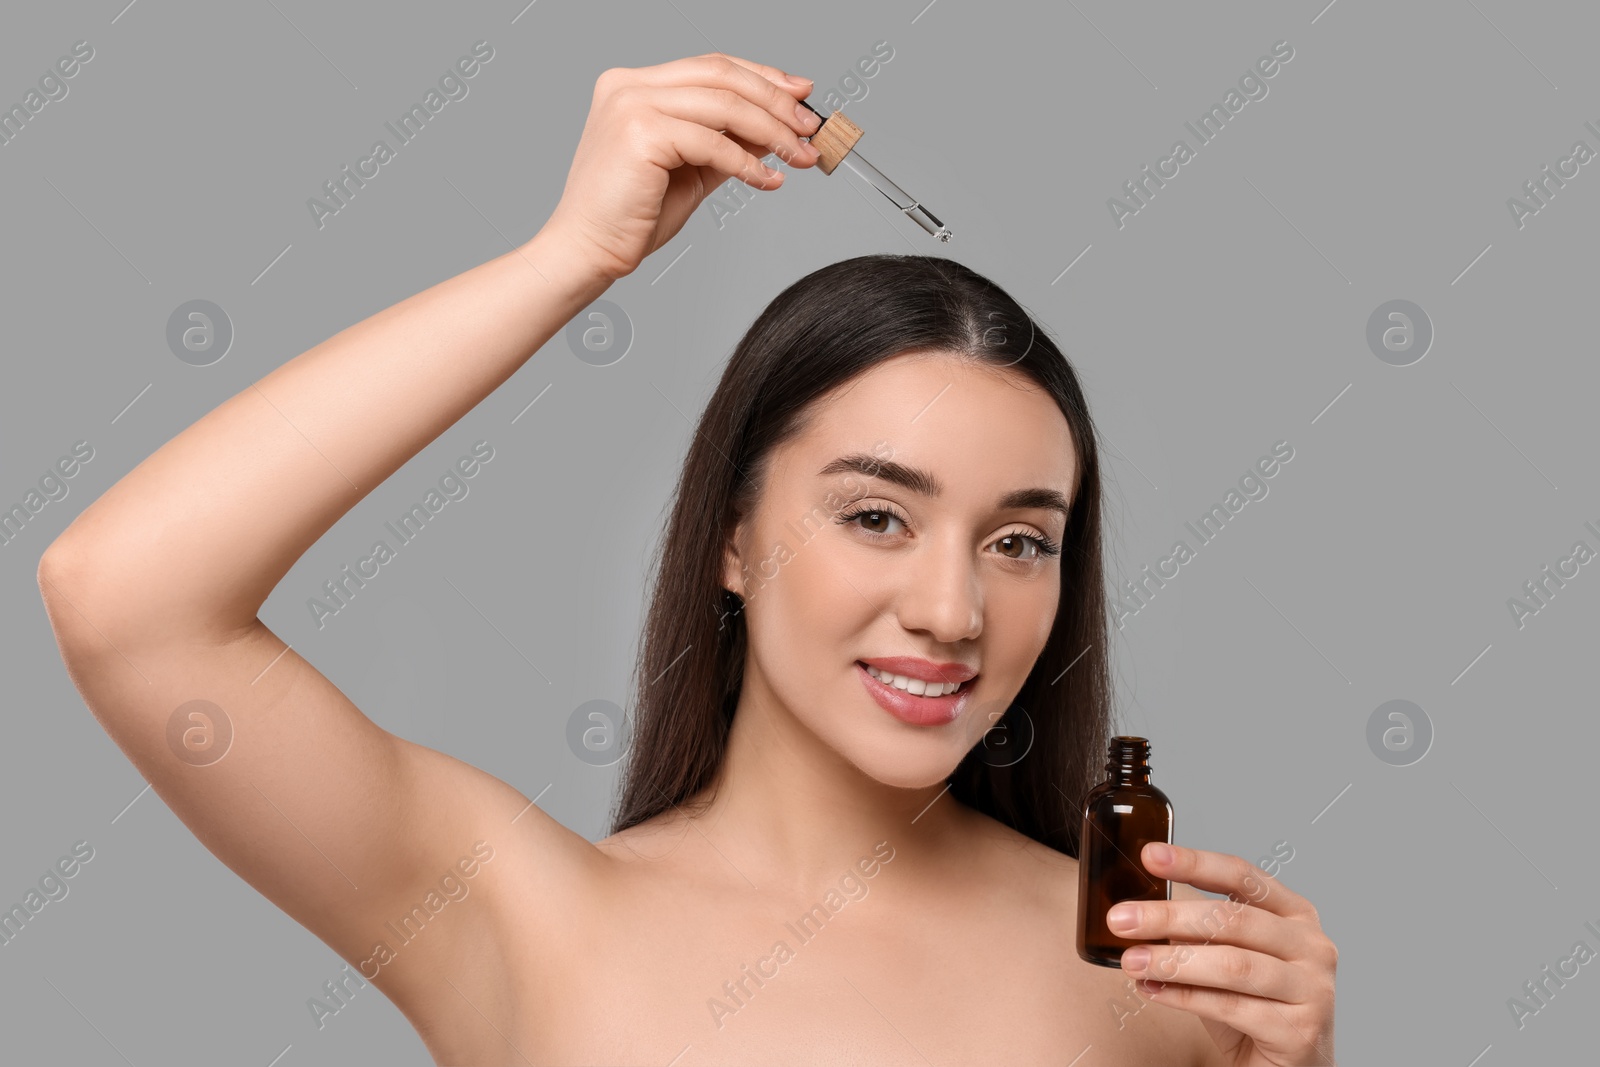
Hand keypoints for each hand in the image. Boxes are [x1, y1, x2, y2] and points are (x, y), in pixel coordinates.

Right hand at [543, 53, 822, 282]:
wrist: (587, 251)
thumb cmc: (630, 216)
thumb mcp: (692, 170)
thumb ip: (728, 144)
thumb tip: (775, 129)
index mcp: (634, 85)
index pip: (711, 66)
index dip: (763, 77)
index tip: (801, 94)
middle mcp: (629, 85)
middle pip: (722, 75)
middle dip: (776, 101)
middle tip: (811, 128)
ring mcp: (631, 104)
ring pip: (724, 106)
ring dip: (773, 132)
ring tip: (800, 156)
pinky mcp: (639, 132)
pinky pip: (713, 142)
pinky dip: (748, 163)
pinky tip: (768, 180)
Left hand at [1111, 843, 1336, 1065]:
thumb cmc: (1255, 1005)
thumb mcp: (1229, 957)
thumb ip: (1200, 932)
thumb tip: (1137, 910)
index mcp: (1295, 913)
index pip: (1242, 875)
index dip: (1195, 862)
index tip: (1149, 855)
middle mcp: (1312, 945)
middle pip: (1232, 919)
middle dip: (1169, 917)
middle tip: (1121, 919)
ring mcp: (1312, 989)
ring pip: (1232, 964)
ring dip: (1172, 961)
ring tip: (1130, 960)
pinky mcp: (1300, 1030)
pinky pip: (1230, 1007)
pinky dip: (1184, 996)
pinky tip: (1152, 989)